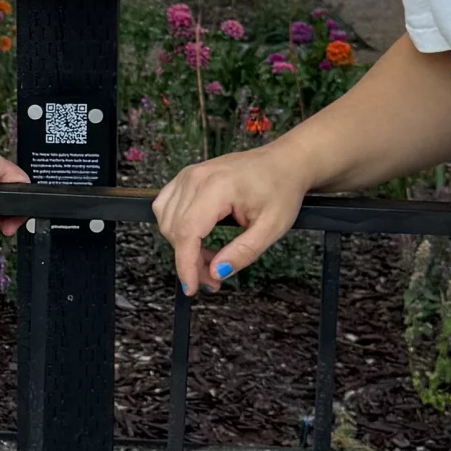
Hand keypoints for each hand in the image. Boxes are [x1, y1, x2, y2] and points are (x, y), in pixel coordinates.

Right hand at [153, 145, 309, 295]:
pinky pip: (166, 208)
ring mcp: (188, 175)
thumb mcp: (272, 227)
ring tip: (210, 258)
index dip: (186, 265)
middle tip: (214, 277)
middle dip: (189, 260)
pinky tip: (197, 238)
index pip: (187, 232)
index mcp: (217, 187)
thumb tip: (217, 272)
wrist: (283, 162)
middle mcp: (196, 177)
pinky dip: (177, 228)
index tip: (192, 288)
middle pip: (175, 229)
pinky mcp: (186, 177)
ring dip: (183, 246)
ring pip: (167, 221)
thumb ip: (243, 252)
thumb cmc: (281, 189)